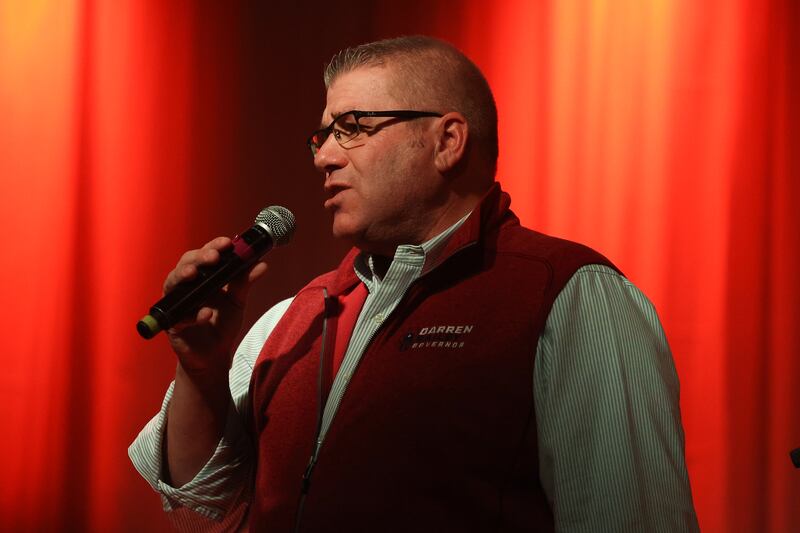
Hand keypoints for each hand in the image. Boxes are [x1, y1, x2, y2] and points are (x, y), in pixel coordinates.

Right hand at [162, 236, 267, 374]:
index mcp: (203, 276)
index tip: (227, 243)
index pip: (204, 254)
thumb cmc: (222, 323)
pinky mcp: (173, 324)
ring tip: (194, 274)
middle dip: (198, 257)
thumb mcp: (237, 300)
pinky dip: (193, 314)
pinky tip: (205, 314)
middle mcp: (187, 286)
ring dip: (183, 276)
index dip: (213, 246)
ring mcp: (178, 303)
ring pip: (172, 284)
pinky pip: (179, 316)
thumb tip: (261, 263)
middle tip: (213, 257)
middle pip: (186, 263)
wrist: (214, 355)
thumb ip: (245, 282)